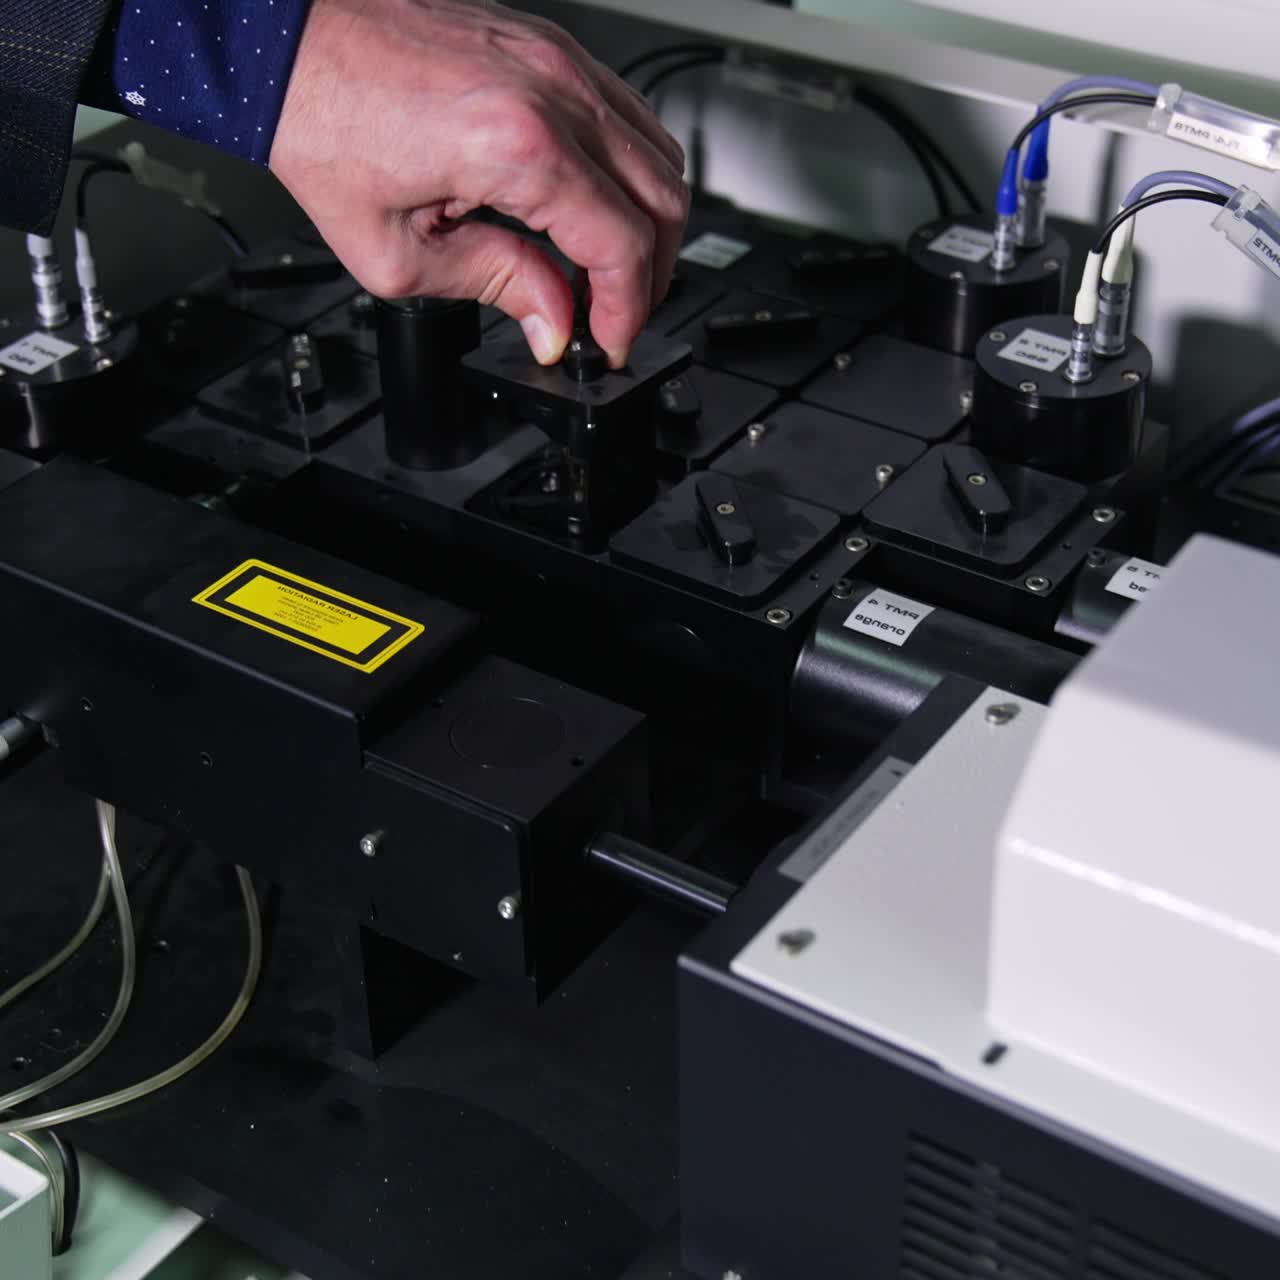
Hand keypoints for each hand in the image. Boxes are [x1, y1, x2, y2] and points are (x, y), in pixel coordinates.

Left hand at [270, 0, 689, 367]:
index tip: (611, 343)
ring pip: (659, 155)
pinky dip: (629, 173)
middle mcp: (552, 92)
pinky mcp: (549, 47)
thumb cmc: (323, 122)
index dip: (628, 310)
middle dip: (649, 276)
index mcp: (517, 146)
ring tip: (608, 272)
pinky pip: (628, 115)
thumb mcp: (397, 251)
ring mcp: (557, 60)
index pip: (622, 244)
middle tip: (616, 317)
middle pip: (662, 200)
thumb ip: (495, 285)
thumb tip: (554, 323)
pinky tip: (595, 209)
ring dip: (647, 225)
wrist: (288, 36)